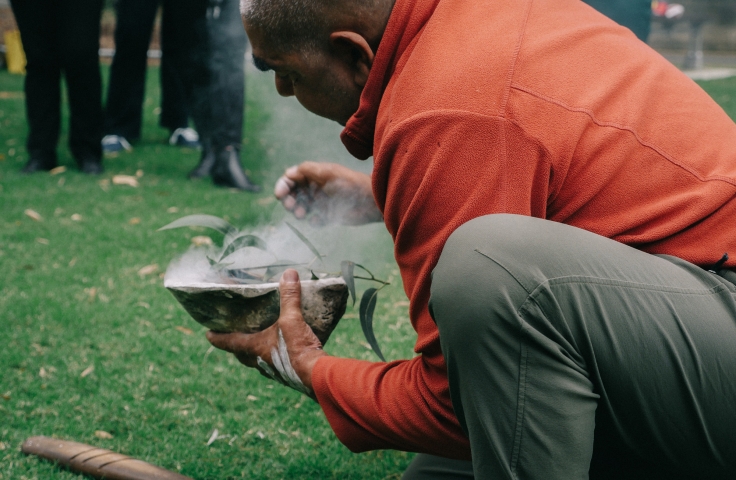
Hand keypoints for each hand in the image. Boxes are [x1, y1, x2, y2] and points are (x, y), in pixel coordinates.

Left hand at [206, 270, 326, 397]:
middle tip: (233, 336)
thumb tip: (289, 274)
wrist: (315, 374)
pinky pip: (273, 365)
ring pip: (256, 361)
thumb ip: (289, 297)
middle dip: (235, 346)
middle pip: (241, 354)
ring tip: (257, 342)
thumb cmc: (297, 348)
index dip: (217, 337)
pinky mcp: (286, 375)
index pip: (229, 342)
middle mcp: (259, 361)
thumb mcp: (292, 319)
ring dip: (253, 353)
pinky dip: (272, 357)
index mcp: (254, 347)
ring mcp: (272, 370)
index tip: (207, 334)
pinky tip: (281, 351)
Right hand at [274, 161, 382, 225]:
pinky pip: (314, 220)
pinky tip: (318, 220)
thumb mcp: (328, 173)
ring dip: (298, 210)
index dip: (284, 185)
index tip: (280, 195)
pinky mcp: (328, 216)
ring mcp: (321, 202)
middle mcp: (316, 188)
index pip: (292, 179)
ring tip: (302, 214)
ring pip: (301, 207)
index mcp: (315, 175)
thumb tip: (288, 172)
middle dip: (289, 200)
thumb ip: (308, 171)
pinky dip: (313, 221)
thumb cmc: (350, 184)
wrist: (371, 201)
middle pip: (294, 194)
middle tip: (291, 206)